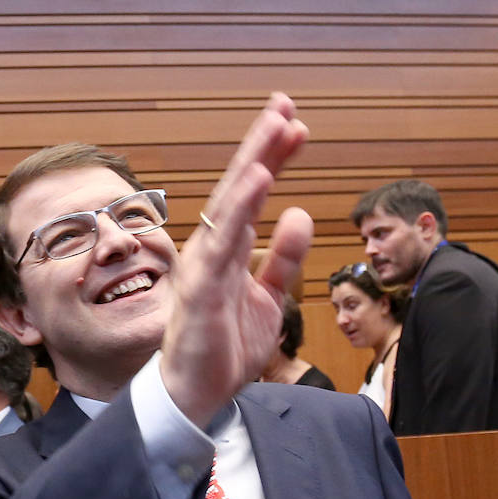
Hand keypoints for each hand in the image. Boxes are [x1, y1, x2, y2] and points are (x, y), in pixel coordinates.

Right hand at [159, 92, 311, 426]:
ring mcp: (205, 266)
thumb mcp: (270, 298)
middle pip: (240, 186)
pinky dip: (241, 209)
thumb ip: (285, 259)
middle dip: (262, 144)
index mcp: (230, 249)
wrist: (197, 394)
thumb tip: (300, 213)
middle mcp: (214, 248)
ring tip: (277, 125)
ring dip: (254, 163)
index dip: (273, 158)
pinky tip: (259, 179)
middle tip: (285, 104)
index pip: (253, 194)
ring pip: (232, 205)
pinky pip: (224, 243)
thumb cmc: (224, 347)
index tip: (296, 124)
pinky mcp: (202, 290)